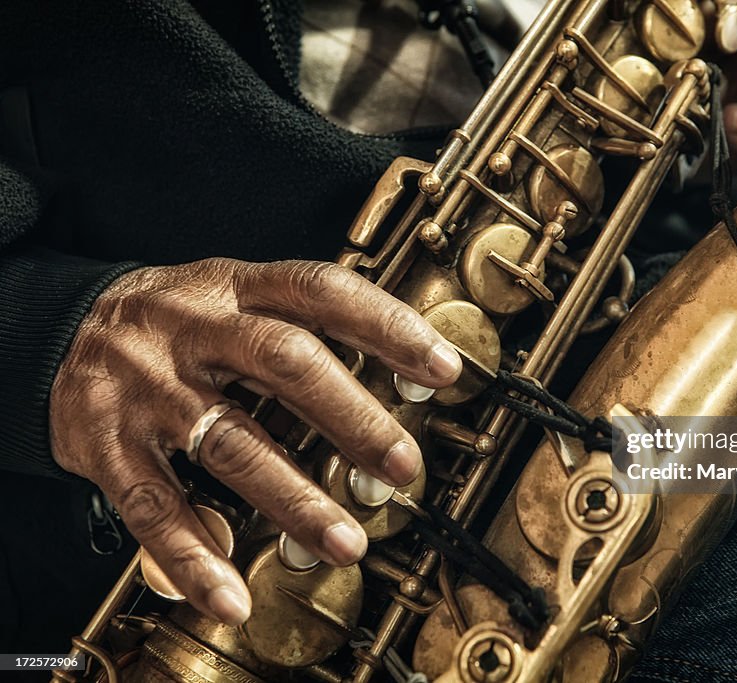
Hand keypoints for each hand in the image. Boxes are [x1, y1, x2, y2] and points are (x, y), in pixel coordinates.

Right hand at [50, 258, 461, 625]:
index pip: (322, 293)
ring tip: (344, 542)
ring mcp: (149, 385)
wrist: (62, 330)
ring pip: (231, 442)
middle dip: (352, 417)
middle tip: (401, 465)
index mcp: (237, 286)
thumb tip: (400, 389)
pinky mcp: (107, 443)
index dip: (387, 326)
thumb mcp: (238, 301)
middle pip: (285, 362)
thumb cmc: (180, 324)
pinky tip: (232, 593)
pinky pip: (155, 505)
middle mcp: (194, 329)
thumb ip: (308, 337)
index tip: (443, 368)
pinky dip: (195, 555)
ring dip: (294, 498)